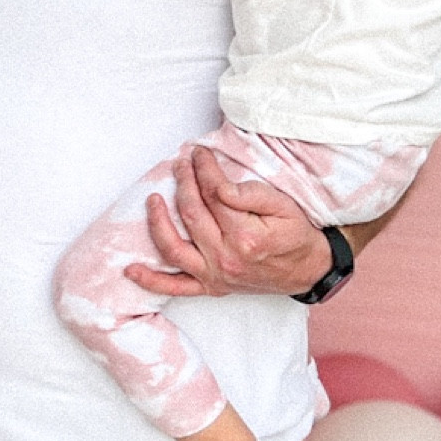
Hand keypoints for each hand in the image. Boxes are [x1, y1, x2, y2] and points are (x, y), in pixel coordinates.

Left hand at [124, 144, 330, 298]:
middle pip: (191, 214)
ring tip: (152, 199)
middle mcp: (225, 258)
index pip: (213, 194)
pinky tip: (131, 269)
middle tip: (180, 164)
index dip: (203, 169)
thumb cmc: (296, 235)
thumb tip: (217, 184)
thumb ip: (250, 194)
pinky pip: (175, 287)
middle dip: (183, 183)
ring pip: (174, 247)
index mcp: (246, 236)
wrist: (308, 270)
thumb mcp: (283, 206)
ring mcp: (215, 275)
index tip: (198, 153)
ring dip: (158, 222)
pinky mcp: (210, 286)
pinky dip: (151, 280)